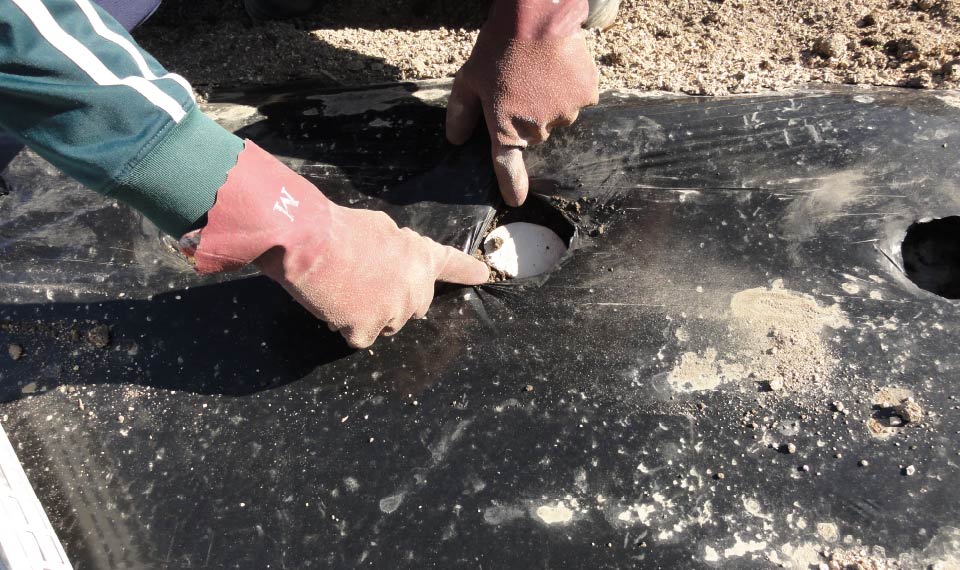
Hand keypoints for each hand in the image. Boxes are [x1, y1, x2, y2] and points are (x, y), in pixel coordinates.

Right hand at [182, 141, 488, 347]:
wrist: (309, 242)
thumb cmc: (338, 229)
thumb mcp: (379, 229)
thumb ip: (396, 250)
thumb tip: (394, 268)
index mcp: (419, 256)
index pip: (451, 264)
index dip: (467, 270)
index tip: (485, 275)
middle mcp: (416, 287)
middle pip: (414, 306)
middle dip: (394, 300)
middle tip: (364, 283)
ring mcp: (394, 311)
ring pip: (386, 324)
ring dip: (368, 315)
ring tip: (344, 289)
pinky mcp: (369, 329)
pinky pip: (361, 337)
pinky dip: (346, 326)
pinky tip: (335, 304)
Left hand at [446, 0, 598, 206]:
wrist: (537, 17)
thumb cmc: (499, 48)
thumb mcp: (468, 79)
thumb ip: (461, 113)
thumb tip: (455, 140)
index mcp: (506, 127)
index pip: (507, 167)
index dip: (512, 185)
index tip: (516, 200)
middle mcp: (537, 128)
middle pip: (535, 134)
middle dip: (528, 117)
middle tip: (521, 86)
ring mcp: (564, 114)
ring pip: (558, 117)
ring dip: (550, 103)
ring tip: (540, 73)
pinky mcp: (586, 97)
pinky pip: (579, 100)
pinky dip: (571, 89)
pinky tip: (559, 68)